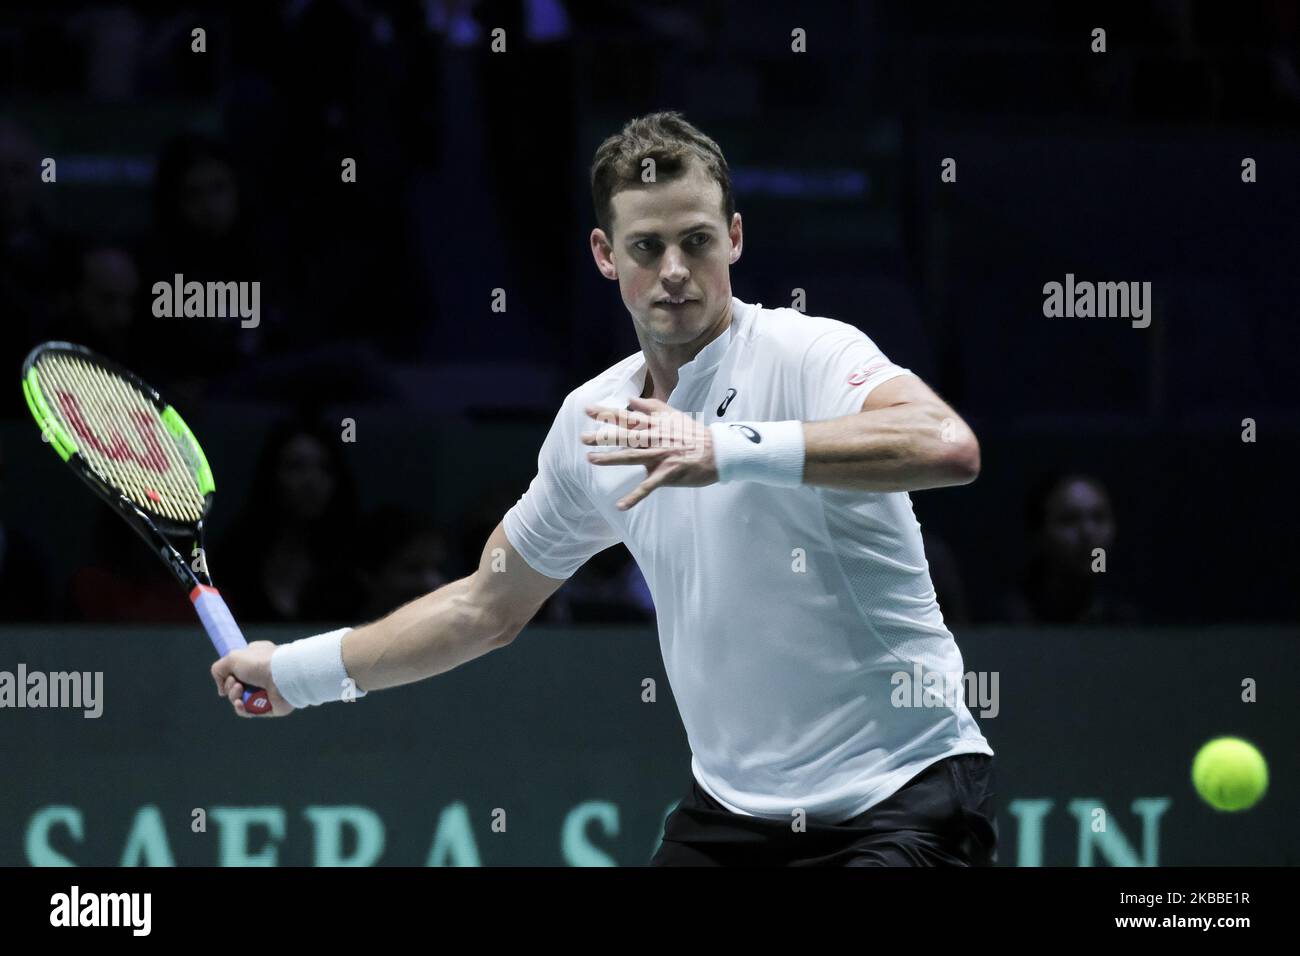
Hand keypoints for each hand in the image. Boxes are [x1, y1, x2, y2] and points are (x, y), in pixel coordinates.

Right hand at [210, 641, 294, 717]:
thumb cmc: (260, 663)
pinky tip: (240, 704)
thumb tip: (222, 689)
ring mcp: (265, 691)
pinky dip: (241, 709)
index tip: (228, 674)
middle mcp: (261, 674)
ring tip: (240, 690)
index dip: (228, 673)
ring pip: (239, 699)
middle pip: (234, 685)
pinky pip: (248, 711)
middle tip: (236, 682)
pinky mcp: (268, 706)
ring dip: (234, 696)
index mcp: (256, 658)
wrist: (283, 676)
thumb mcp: (232, 658)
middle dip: (229, 686)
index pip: (237, 667)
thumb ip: (218, 669)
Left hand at [581, 397, 718, 509]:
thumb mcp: (673, 415)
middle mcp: (655, 438)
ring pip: (632, 457)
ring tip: (591, 459)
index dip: (607, 413)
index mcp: (655, 425)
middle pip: (625, 436)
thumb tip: (631, 400)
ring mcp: (661, 456)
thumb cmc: (693, 434)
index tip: (588, 409)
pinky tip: (620, 505)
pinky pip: (648, 487)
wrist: (717, 451)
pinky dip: (634, 496)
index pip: (627, 417)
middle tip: (583, 438)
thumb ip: (651, 407)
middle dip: (603, 436)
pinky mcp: (668, 473)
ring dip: (611, 459)